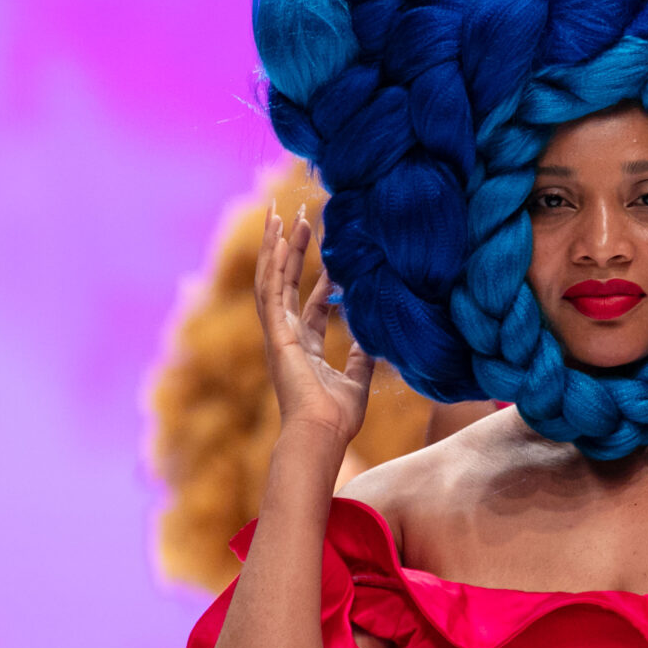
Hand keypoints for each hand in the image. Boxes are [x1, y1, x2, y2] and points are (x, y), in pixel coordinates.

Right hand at [254, 206, 374, 448]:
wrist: (322, 433)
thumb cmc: (337, 417)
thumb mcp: (357, 379)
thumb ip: (362, 356)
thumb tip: (375, 337)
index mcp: (305, 347)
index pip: (310, 302)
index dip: (319, 276)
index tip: (330, 252)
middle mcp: (287, 336)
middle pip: (286, 282)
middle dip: (290, 249)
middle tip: (297, 216)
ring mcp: (278, 333)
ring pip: (273, 279)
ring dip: (277, 246)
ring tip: (282, 214)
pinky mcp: (275, 332)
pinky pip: (272, 289)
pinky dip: (273, 261)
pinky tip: (279, 237)